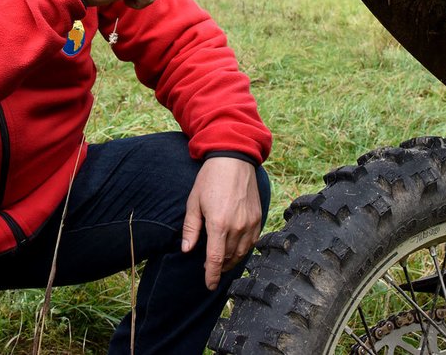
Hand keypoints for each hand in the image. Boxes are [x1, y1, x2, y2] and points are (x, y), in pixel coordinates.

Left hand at [181, 157, 262, 290]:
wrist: (234, 160)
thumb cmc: (210, 179)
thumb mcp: (194, 202)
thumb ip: (191, 228)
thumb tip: (187, 250)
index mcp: (219, 224)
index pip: (215, 260)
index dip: (211, 276)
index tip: (209, 285)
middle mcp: (237, 227)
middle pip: (228, 258)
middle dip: (218, 267)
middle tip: (209, 269)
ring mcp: (250, 223)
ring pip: (242, 252)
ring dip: (231, 260)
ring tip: (222, 261)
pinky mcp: (258, 218)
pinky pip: (252, 242)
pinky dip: (243, 249)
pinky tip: (235, 248)